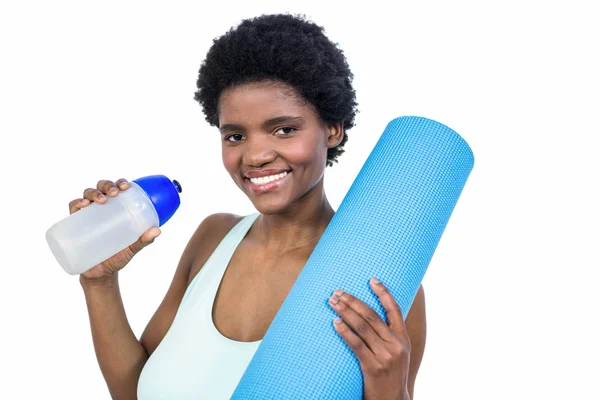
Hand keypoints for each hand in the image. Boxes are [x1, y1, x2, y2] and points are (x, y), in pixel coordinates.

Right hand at [68, 178, 160, 280]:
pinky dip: (76, 203)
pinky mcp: (75, 224)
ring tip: (102, 200)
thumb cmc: (118, 256)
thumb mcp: (132, 248)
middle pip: (102, 187)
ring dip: (94, 192)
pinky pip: (73, 208)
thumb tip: (157, 231)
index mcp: (116, 209)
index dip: (120, 183)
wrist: (100, 274)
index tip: (126, 187)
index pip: (117, 190)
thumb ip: (143, 240)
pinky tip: (83, 205)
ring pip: (87, 194)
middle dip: (108, 185)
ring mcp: (88, 215)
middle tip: (114, 193)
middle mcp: (101, 208)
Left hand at [329, 278, 410, 399]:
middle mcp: (396, 344)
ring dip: (345, 311)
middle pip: (372, 315)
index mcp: (403, 338)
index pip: (395, 309)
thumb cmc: (390, 375)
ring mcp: (385, 356)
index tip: (372, 279)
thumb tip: (369, 315)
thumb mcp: (397, 353)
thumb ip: (387, 336)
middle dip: (353, 301)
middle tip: (338, 292)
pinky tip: (335, 323)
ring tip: (332, 302)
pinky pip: (356, 344)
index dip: (383, 292)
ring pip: (362, 326)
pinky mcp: (372, 367)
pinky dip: (344, 331)